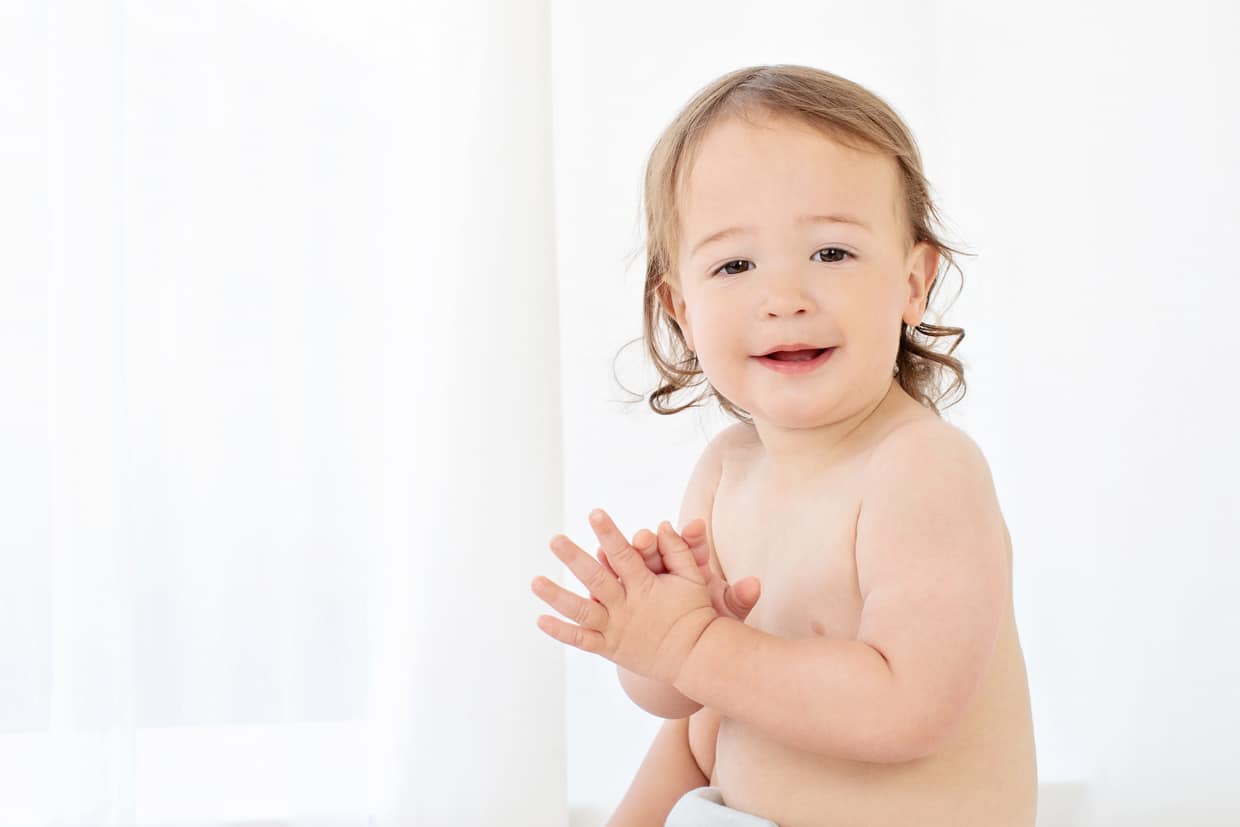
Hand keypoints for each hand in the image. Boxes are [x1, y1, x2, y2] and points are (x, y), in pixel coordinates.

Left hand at [531, 508, 718, 684]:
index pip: (623, 554)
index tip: (594, 513)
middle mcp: (626, 607)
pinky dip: (561, 631)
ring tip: (535, 581)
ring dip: (556, 596)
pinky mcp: (610, 648)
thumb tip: (663, 524)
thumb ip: (676, 551)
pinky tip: (540, 620)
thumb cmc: (694, 612)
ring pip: (581, 611)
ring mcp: (616, 629)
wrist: (696, 655)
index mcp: (645, 586)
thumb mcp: (692, 577)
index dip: (608, 533)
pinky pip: (582, 640)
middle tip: (554, 539)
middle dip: (574, 558)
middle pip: (596, 579)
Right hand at [595, 518, 760, 621]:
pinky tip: (591, 574)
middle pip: (652, 549)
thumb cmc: (707, 627)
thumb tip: (755, 585)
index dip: (692, 536)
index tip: (696, 527)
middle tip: (644, 537)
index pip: (690, 546)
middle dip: (648, 542)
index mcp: (689, 567)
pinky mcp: (618, 599)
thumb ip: (739, 598)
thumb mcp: (725, 614)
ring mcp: (635, 581)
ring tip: (605, 548)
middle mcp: (660, 568)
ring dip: (613, 551)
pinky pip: (606, 587)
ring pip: (624, 563)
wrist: (682, 649)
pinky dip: (601, 577)